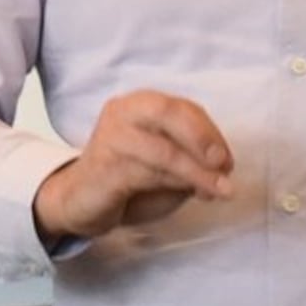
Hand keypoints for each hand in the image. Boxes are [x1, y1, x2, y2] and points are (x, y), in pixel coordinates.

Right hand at [31, 91, 234, 244]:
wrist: (78, 200)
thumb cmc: (126, 179)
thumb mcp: (166, 167)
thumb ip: (190, 160)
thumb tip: (221, 169)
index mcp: (140, 105)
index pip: (181, 108)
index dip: (209, 132)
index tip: (227, 161)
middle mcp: (123, 113)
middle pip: (168, 112)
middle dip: (202, 138)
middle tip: (224, 164)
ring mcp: (111, 138)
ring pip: (162, 150)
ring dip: (197, 172)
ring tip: (218, 190)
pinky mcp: (105, 168)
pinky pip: (146, 173)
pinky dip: (176, 184)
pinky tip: (194, 193)